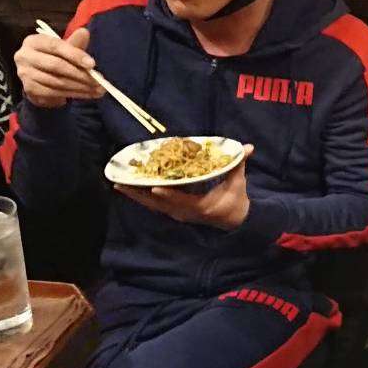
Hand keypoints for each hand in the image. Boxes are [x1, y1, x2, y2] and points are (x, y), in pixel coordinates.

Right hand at [14, 28, 102, 108]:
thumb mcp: (64, 49)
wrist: (39, 78)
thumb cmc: (54, 58)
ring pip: (57, 82)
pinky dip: (73, 94)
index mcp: (34, 41)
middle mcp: (25, 56)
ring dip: (81, 87)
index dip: (75, 54)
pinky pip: (55, 93)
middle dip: (81, 74)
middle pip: (56, 66)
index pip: (56, 46)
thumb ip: (74, 43)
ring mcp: (25, 73)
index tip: (92, 64)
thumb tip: (84, 32)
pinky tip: (87, 94)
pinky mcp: (29, 89)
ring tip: (97, 89)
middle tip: (99, 81)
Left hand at [114, 146, 253, 229]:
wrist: (234, 220)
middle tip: (121, 184)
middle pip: (158, 204)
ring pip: (153, 206)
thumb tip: (248, 147)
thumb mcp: (238, 182)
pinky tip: (130, 189)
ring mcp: (178, 214)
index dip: (167, 194)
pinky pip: (155, 205)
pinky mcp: (174, 212)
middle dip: (139, 194)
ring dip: (136, 196)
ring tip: (119, 185)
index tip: (153, 187)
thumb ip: (239, 164)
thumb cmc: (235, 199)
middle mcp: (185, 213)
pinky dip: (142, 198)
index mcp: (200, 206)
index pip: (181, 200)